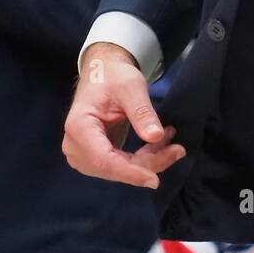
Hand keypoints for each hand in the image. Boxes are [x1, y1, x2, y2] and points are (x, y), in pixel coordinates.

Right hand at [63, 43, 184, 189]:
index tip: (154, 180)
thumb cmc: (114, 76)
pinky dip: (143, 158)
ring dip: (148, 161)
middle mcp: (75, 145)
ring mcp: (84, 153)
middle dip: (147, 164)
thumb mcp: (131, 87)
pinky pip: (121, 165)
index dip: (129, 173)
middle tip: (177, 150)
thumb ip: (142, 112)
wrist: (104, 73)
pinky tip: (160, 144)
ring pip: (119, 170)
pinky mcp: (96, 155)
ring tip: (171, 142)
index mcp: (79, 126)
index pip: (103, 160)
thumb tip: (156, 137)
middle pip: (112, 168)